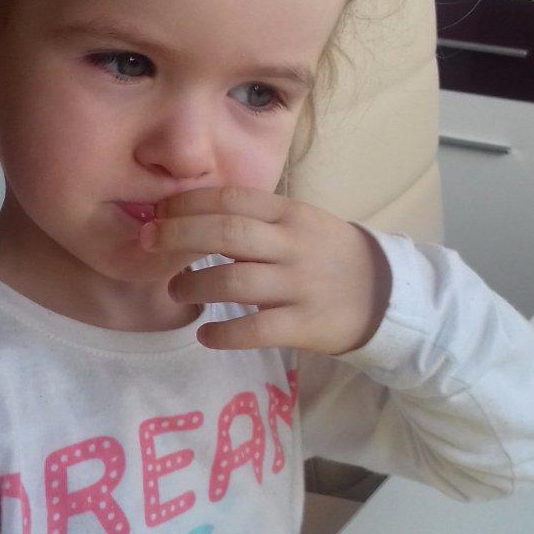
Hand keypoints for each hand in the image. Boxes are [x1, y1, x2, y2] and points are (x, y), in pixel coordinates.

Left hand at [140, 187, 391, 352]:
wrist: (385, 294)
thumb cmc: (328, 255)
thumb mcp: (299, 223)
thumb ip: (255, 219)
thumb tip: (190, 216)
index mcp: (289, 214)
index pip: (231, 198)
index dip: (188, 203)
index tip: (159, 212)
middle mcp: (293, 245)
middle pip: (225, 234)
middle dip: (177, 236)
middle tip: (148, 244)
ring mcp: (299, 286)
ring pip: (234, 282)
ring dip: (193, 285)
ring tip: (176, 290)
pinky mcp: (304, 325)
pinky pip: (254, 330)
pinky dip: (222, 334)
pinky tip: (205, 335)